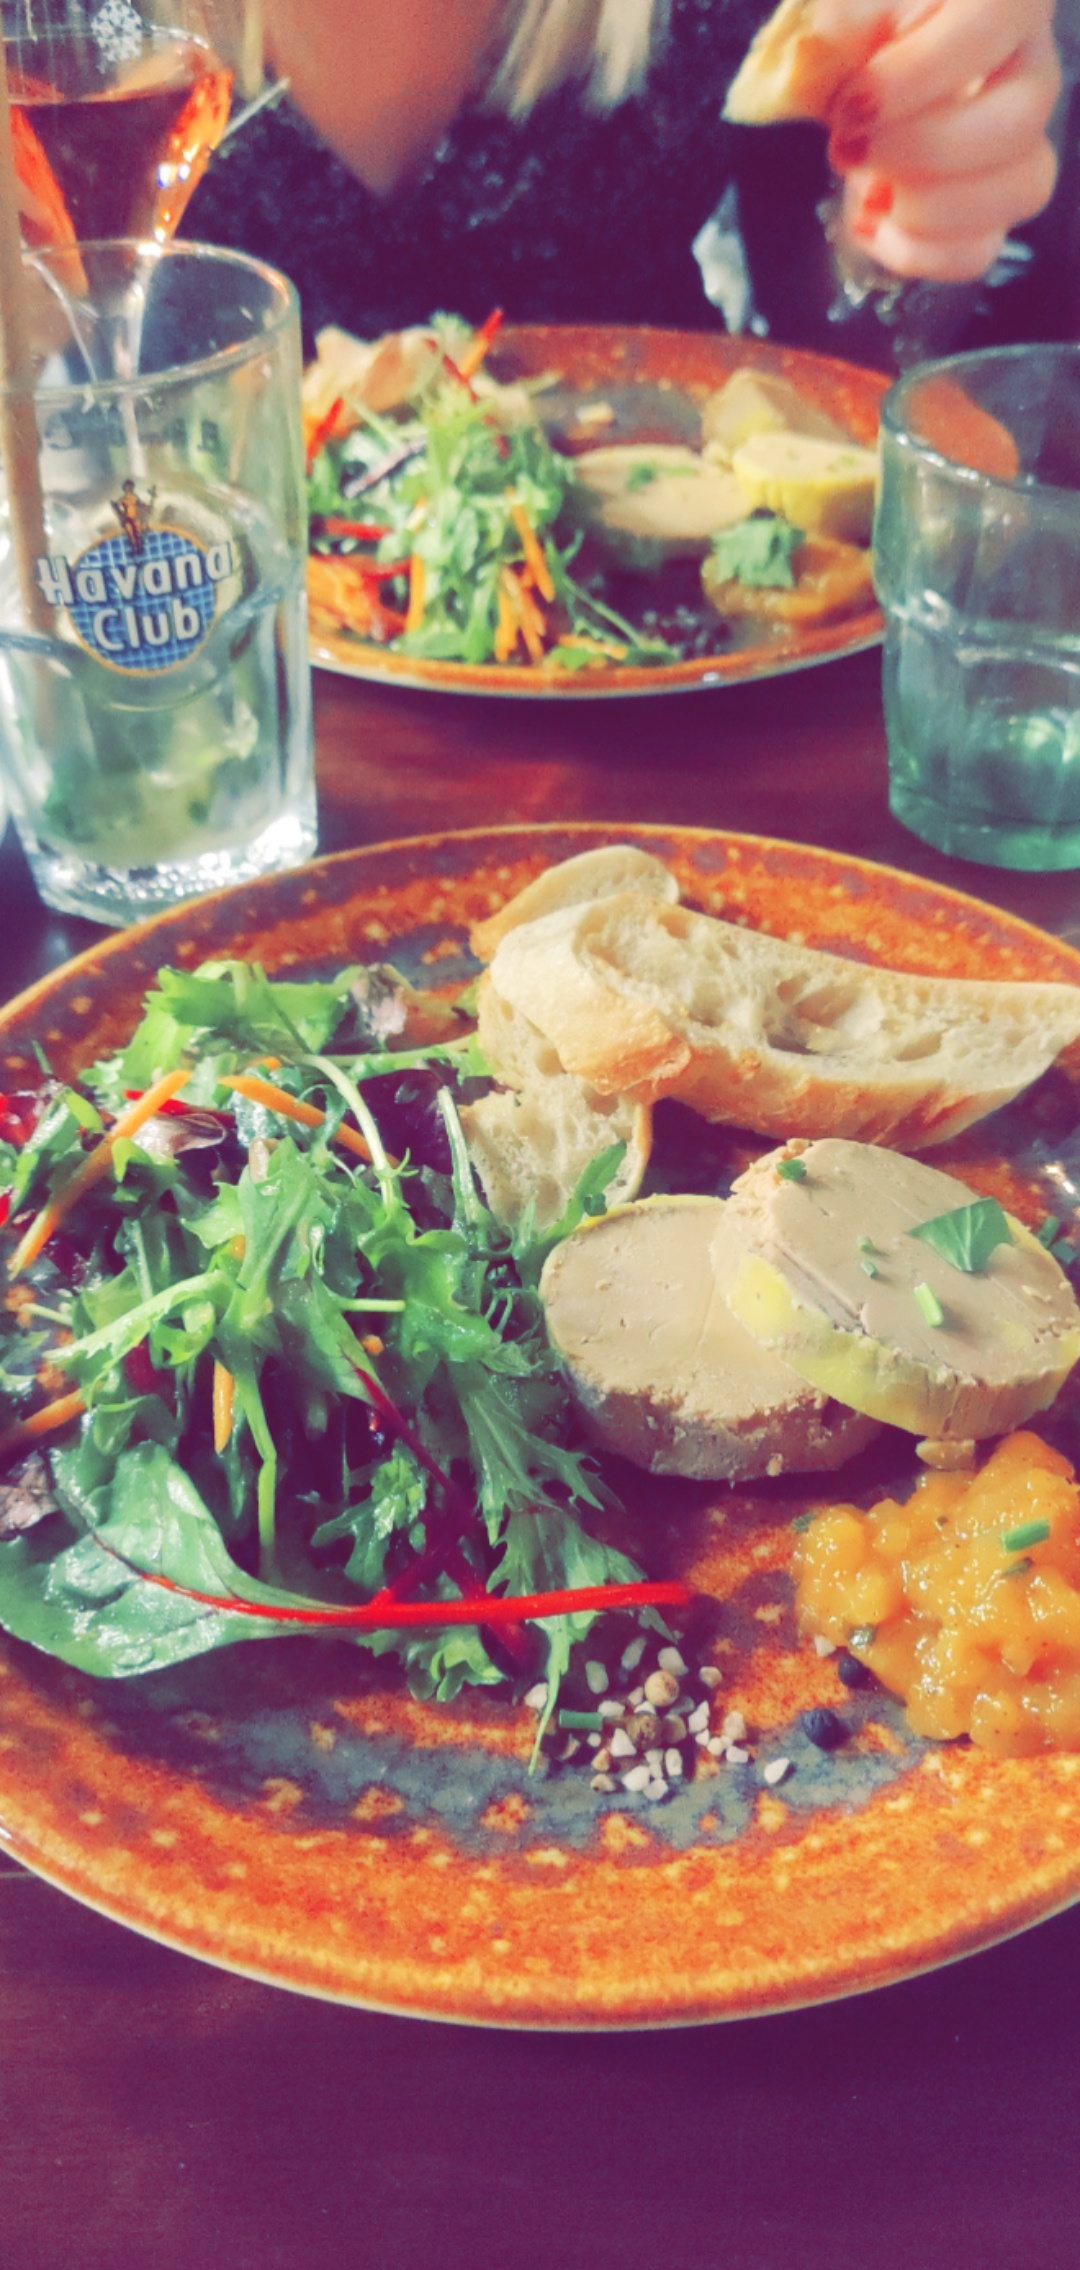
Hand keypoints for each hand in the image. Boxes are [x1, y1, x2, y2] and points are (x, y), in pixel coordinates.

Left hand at [818, 0, 1061, 281]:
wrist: (857, 77)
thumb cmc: (864, 31)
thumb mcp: (846, 11)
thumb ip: (837, 26)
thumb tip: (813, 58)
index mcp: (1002, 4)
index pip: (995, 25)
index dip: (919, 75)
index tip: (852, 104)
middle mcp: (1028, 74)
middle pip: (1016, 126)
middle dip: (918, 151)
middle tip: (847, 147)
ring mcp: (1019, 150)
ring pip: (1018, 192)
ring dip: (923, 208)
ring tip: (866, 186)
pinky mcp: (990, 212)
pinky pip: (979, 252)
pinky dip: (915, 252)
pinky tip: (872, 219)